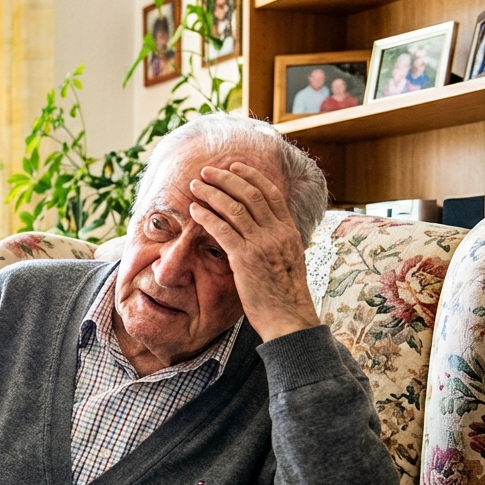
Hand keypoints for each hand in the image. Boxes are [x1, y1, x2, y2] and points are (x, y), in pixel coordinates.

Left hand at [188, 162, 319, 341]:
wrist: (289, 318)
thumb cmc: (284, 295)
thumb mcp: (288, 260)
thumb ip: (277, 241)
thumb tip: (264, 228)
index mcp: (290, 231)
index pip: (272, 193)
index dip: (252, 176)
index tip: (235, 166)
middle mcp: (277, 233)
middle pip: (250, 194)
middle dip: (226, 178)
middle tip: (207, 171)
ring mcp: (262, 245)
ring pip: (234, 208)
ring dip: (212, 193)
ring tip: (195, 185)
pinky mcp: (245, 259)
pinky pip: (222, 230)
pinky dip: (207, 216)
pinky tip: (194, 210)